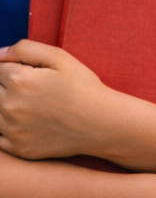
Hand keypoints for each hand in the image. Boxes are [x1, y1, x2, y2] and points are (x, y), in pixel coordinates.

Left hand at [0, 40, 119, 159]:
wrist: (103, 124)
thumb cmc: (84, 87)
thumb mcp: (60, 57)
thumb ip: (25, 49)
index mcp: (19, 80)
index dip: (12, 68)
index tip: (29, 75)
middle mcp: (10, 106)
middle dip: (7, 86)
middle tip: (33, 91)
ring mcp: (13, 130)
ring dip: (4, 107)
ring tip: (31, 106)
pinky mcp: (19, 148)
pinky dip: (6, 130)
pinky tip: (25, 124)